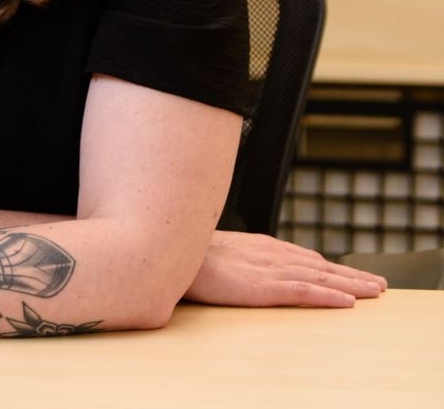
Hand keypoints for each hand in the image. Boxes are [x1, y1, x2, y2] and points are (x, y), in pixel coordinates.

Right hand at [184, 230, 387, 307]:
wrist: (169, 250)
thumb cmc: (188, 255)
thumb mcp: (219, 254)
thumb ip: (240, 260)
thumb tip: (247, 269)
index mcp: (260, 247)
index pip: (305, 257)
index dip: (332, 267)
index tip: (352, 274)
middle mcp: (270, 254)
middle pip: (320, 265)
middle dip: (351, 274)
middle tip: (379, 284)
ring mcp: (268, 269)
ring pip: (320, 276)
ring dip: (351, 284)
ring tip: (375, 291)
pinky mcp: (262, 286)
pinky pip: (303, 292)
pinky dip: (328, 295)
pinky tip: (348, 302)